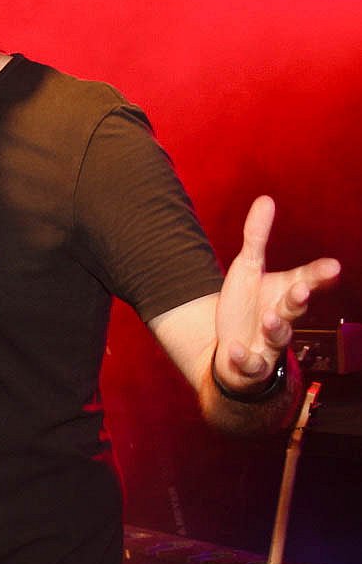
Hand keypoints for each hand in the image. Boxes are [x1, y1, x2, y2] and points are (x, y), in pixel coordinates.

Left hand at [214, 195, 340, 392]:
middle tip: (301, 289)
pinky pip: (250, 365)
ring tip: (271, 317)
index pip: (306, 280)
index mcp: (285, 293)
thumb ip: (256, 237)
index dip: (319, 275)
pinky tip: (235, 348)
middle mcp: (282, 318)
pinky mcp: (251, 365)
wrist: (230, 349)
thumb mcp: (247, 268)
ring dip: (277, 328)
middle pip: (295, 308)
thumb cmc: (245, 306)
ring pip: (279, 339)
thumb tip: (266, 199)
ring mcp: (268, 343)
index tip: (333, 267)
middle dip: (299, 299)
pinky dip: (244, 358)